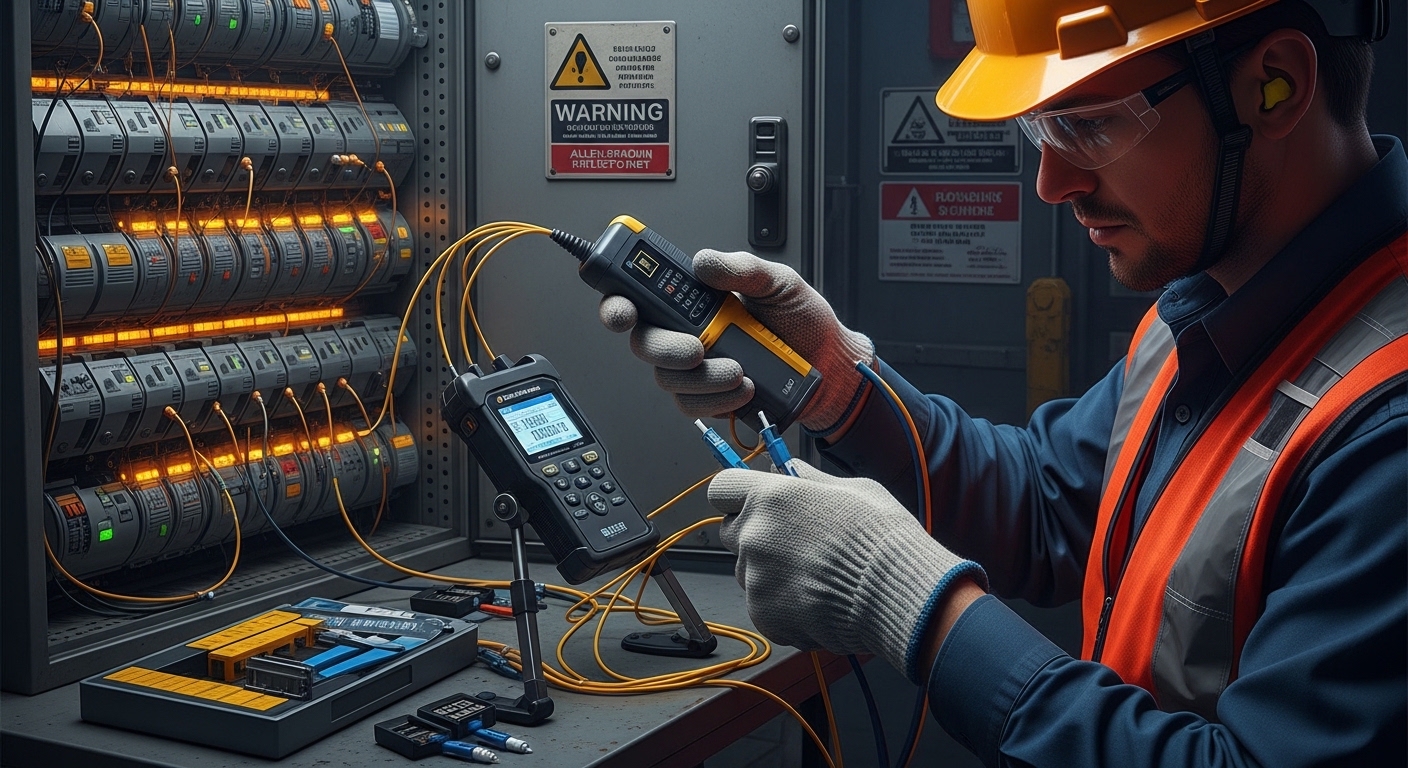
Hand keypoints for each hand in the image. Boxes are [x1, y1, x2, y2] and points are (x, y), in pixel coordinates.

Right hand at [598, 250, 873, 431]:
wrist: (831, 364)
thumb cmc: (803, 320)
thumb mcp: (778, 281)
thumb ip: (741, 268)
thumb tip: (703, 262)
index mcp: (695, 299)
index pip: (639, 296)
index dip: (616, 302)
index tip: (622, 311)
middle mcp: (688, 331)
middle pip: (644, 343)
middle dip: (665, 349)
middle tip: (696, 348)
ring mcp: (697, 367)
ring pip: (668, 379)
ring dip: (701, 378)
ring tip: (739, 370)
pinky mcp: (710, 397)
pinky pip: (693, 405)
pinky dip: (716, 400)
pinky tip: (745, 388)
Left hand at [710, 460, 985, 681]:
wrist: (896, 593)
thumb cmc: (881, 537)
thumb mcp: (852, 488)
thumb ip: (809, 478)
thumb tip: (787, 468)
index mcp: (771, 497)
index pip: (722, 488)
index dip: (734, 493)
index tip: (749, 500)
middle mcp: (754, 535)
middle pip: (729, 531)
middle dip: (752, 533)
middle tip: (791, 542)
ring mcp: (755, 578)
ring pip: (747, 571)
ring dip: (768, 571)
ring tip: (814, 576)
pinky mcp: (763, 614)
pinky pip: (762, 604)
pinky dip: (781, 604)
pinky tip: (816, 599)